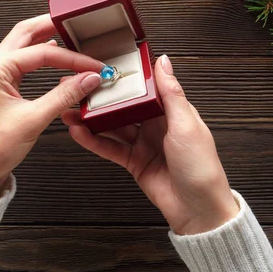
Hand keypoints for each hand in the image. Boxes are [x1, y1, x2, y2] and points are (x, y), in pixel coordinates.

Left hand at [0, 14, 103, 200]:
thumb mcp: (33, 119)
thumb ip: (64, 95)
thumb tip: (90, 78)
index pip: (42, 52)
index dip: (73, 58)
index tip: (94, 66)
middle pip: (26, 33)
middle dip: (53, 26)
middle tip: (78, 24)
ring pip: (23, 45)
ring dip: (46, 39)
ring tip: (71, 36)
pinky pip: (22, 62)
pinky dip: (41, 57)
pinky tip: (55, 57)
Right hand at [62, 55, 238, 234]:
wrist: (197, 209)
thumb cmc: (201, 167)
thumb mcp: (187, 124)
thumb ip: (171, 93)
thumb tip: (164, 62)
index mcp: (173, 112)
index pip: (146, 88)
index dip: (126, 78)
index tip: (106, 66)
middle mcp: (157, 125)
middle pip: (124, 106)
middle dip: (103, 98)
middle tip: (80, 88)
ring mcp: (144, 144)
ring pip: (113, 126)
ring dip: (92, 119)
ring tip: (71, 109)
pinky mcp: (134, 162)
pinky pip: (110, 148)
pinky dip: (93, 140)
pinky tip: (79, 132)